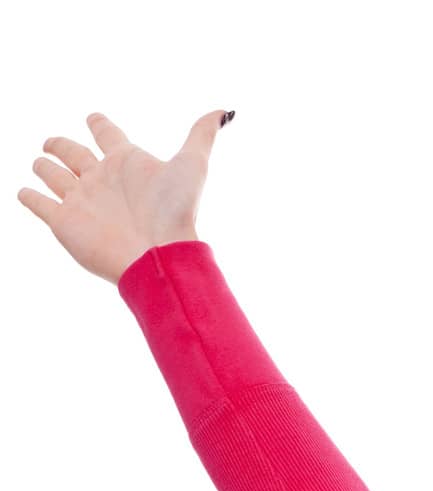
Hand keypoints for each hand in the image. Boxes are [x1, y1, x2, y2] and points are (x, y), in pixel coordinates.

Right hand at [16, 109, 231, 285]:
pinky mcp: (64, 222)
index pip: (107, 134)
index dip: (99, 124)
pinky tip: (25, 191)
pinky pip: (39, 204)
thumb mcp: (192, 165)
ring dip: (45, 167)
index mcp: (126, 162)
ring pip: (53, 176)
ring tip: (42, 164)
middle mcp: (102, 179)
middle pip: (73, 153)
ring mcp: (81, 201)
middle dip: (60, 145)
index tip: (93, 118)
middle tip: (51, 142)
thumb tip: (224, 111)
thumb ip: (202, 135)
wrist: (159, 255)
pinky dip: (30, 196)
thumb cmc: (176, 212)